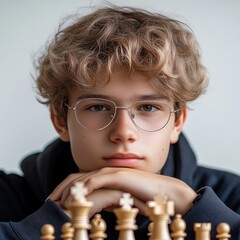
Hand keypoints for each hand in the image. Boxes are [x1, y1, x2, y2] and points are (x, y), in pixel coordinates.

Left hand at [49, 167, 195, 215]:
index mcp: (105, 177)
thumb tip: (92, 208)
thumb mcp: (120, 199)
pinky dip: (84, 189)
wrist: (165, 193)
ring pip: (84, 179)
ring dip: (70, 191)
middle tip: (50, 202)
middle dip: (61, 189)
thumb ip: (107, 199)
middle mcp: (106, 172)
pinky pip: (97, 181)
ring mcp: (112, 172)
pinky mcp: (119, 176)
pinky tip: (76, 199)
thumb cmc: (144, 197)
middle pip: (76, 177)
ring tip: (59, 205)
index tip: (55, 202)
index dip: (64, 189)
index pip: (79, 179)